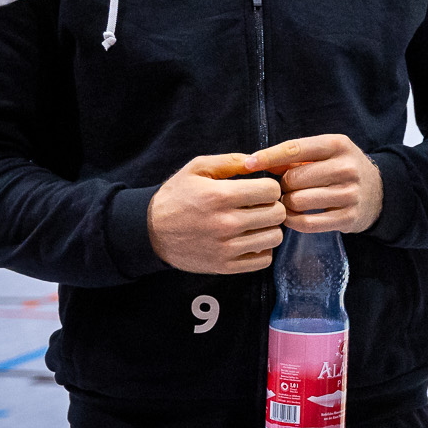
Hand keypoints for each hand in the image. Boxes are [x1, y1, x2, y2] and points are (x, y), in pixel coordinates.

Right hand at [147, 154, 286, 273]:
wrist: (149, 231)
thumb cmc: (176, 197)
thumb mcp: (197, 169)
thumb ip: (230, 161)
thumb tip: (258, 161)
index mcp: (219, 196)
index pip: (271, 190)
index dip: (269, 187)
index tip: (259, 190)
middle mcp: (225, 223)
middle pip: (277, 214)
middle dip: (272, 206)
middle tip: (259, 207)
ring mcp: (226, 248)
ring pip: (275, 237)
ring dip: (269, 229)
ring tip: (255, 224)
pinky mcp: (224, 267)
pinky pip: (264, 260)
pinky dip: (261, 250)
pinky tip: (249, 240)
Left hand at [244, 135, 380, 234]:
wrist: (379, 192)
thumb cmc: (341, 169)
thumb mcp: (325, 153)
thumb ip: (294, 157)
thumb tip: (256, 162)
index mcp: (338, 145)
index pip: (295, 148)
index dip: (268, 157)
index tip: (248, 164)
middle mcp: (346, 168)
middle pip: (294, 179)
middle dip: (283, 185)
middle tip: (287, 188)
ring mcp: (350, 194)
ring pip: (299, 201)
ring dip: (287, 204)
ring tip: (290, 202)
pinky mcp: (348, 217)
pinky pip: (308, 223)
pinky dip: (293, 221)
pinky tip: (293, 217)